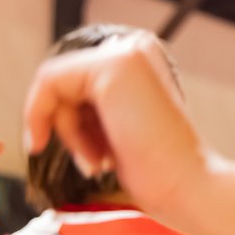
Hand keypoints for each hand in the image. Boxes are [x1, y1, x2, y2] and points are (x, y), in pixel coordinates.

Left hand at [23, 33, 207, 219]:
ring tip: (98, 161)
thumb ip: (94, 107)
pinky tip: (76, 153)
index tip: (86, 157)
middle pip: (64, 81)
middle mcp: (135, 48)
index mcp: (142, 60)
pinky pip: (48, 83)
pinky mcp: (112, 67)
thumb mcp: (119, 128)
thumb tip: (50, 107)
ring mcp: (126, 54)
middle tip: (96, 161)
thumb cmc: (161, 170)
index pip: (77, 81)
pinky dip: (45, 118)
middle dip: (70, 128)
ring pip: (54, 85)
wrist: (190, 186)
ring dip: (68, 132)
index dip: (73, 122)